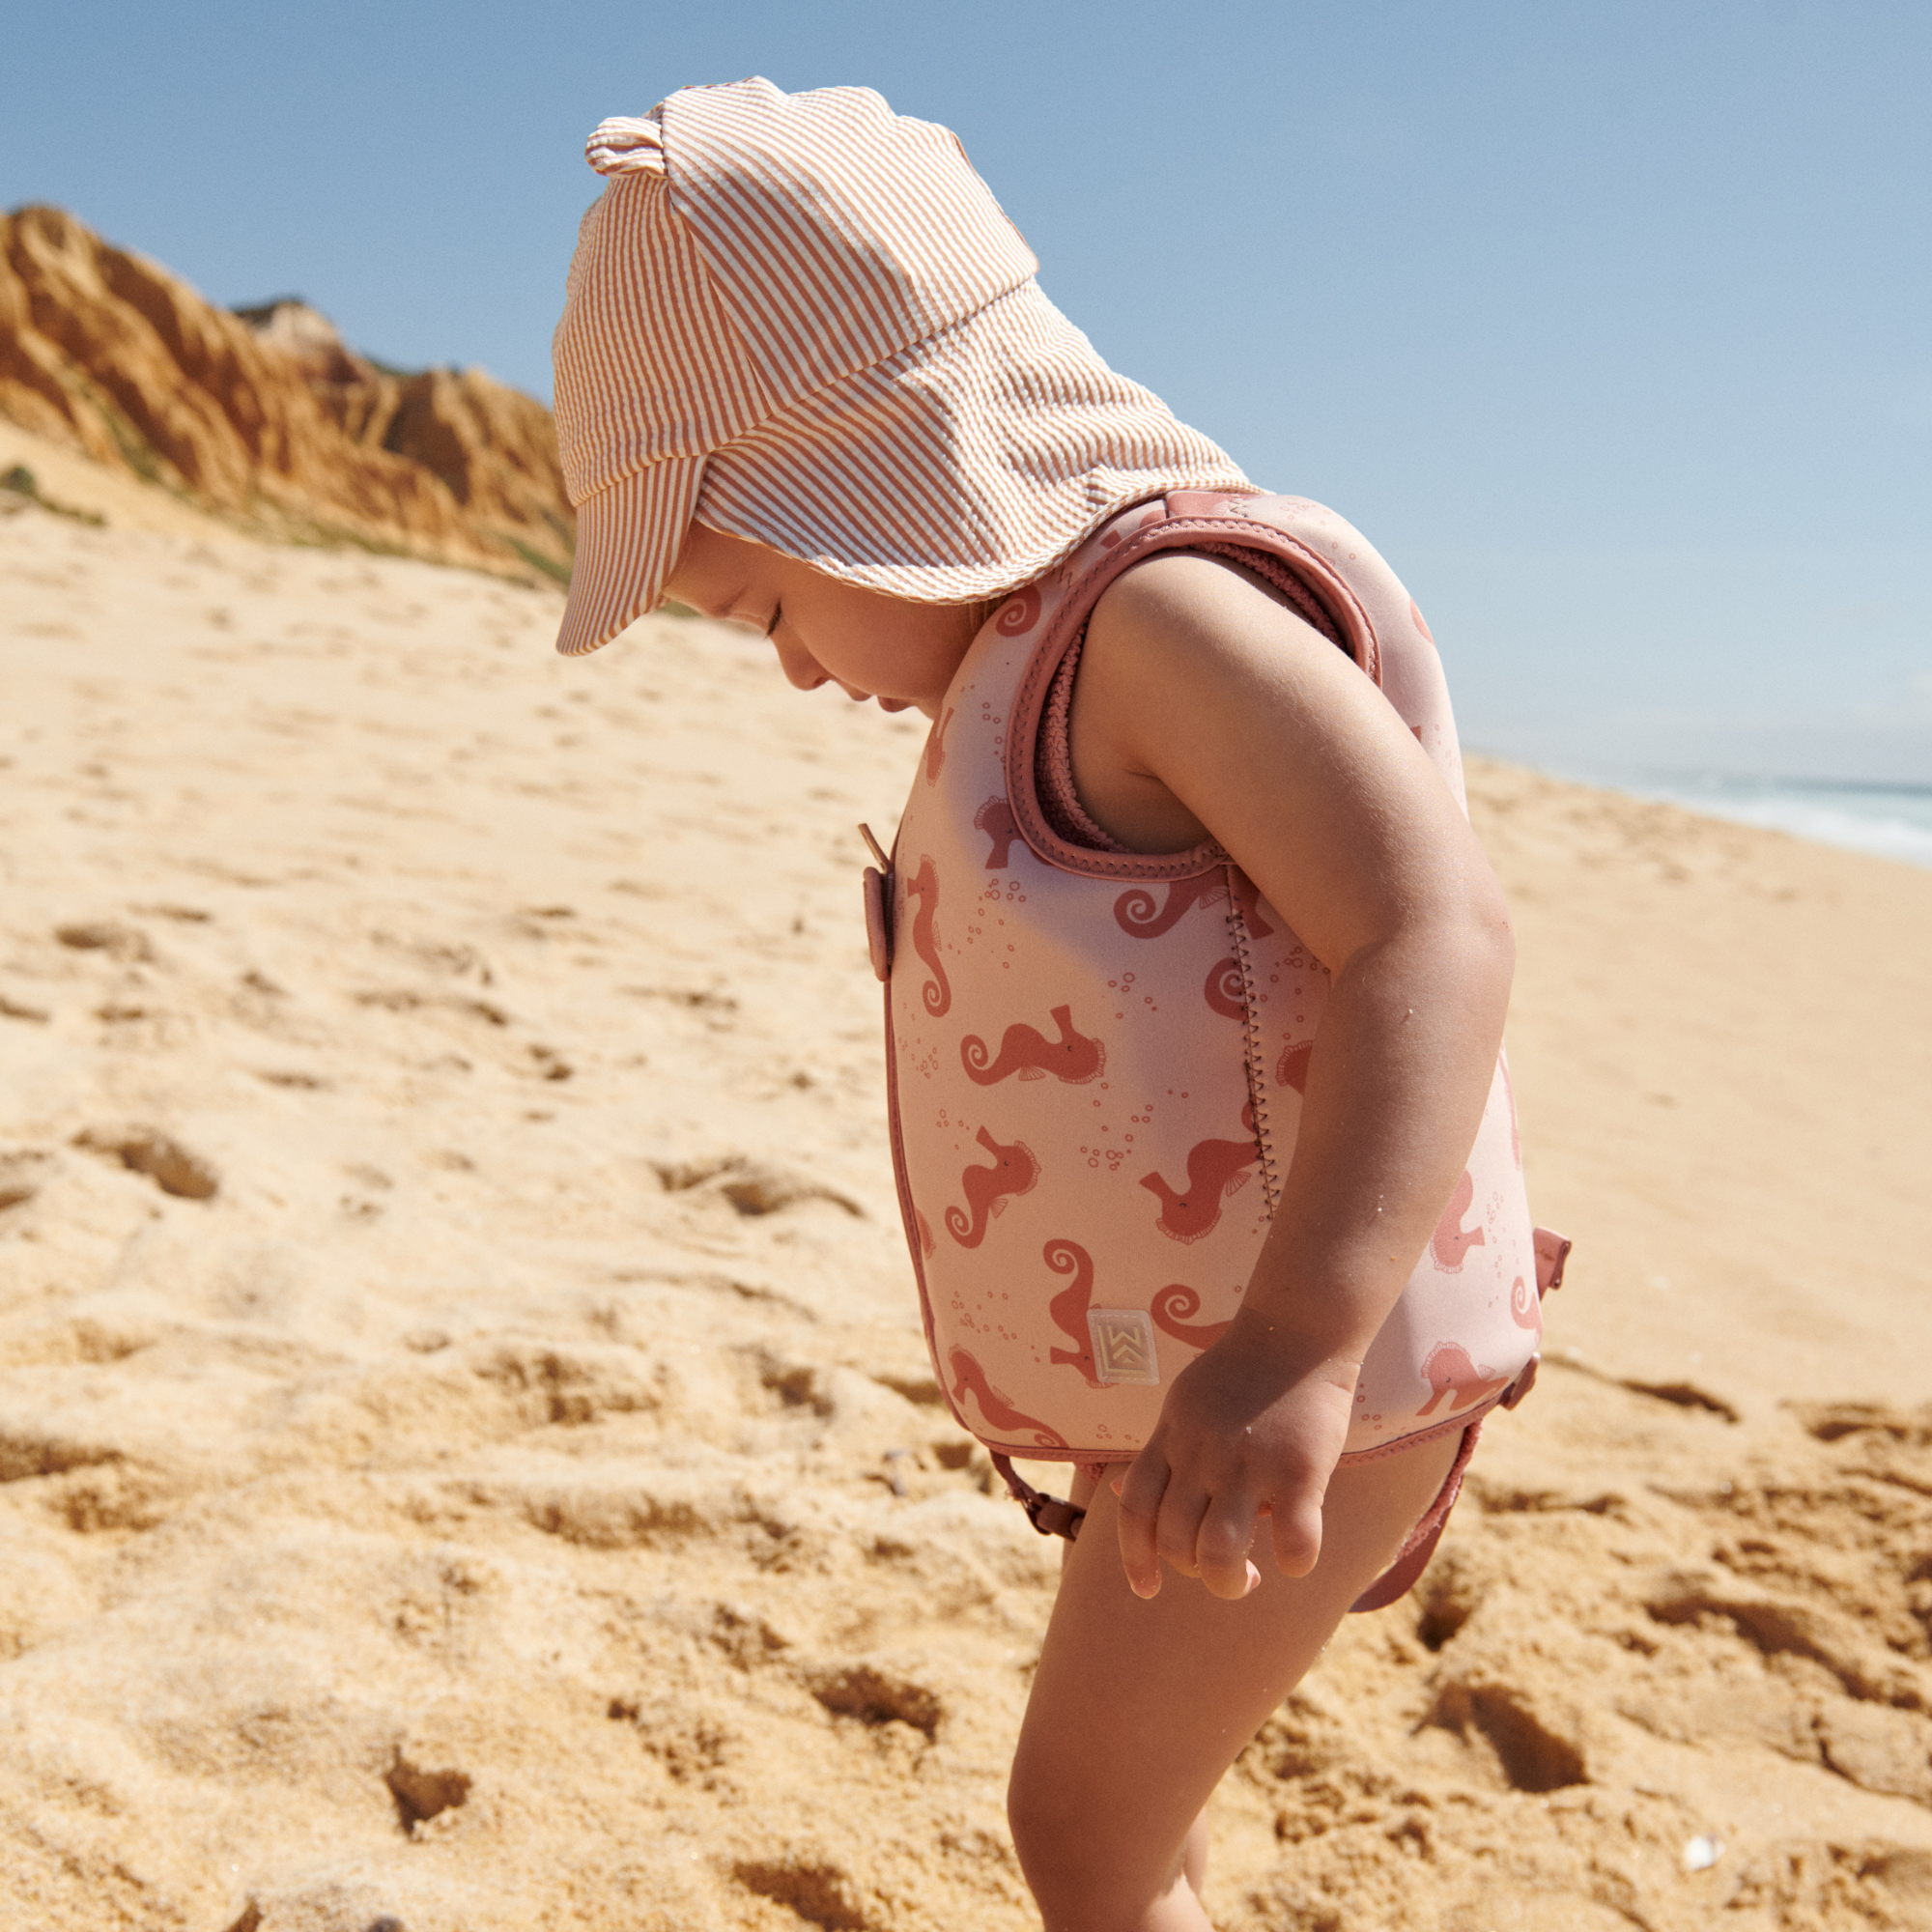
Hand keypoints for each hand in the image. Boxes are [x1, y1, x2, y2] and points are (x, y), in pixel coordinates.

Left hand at [1113, 1311, 1360, 1600]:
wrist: (1296, 1328)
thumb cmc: (1241, 1372)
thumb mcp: (1182, 1403)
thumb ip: (1157, 1451)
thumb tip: (1116, 1491)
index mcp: (1171, 1438)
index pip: (1133, 1509)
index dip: (1135, 1558)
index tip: (1147, 1590)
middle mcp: (1201, 1454)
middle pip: (1174, 1540)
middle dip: (1192, 1573)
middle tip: (1224, 1571)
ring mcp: (1248, 1463)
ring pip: (1218, 1552)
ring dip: (1229, 1581)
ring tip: (1247, 1577)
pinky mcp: (1299, 1470)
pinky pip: (1293, 1543)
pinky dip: (1295, 1564)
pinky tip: (1296, 1557)